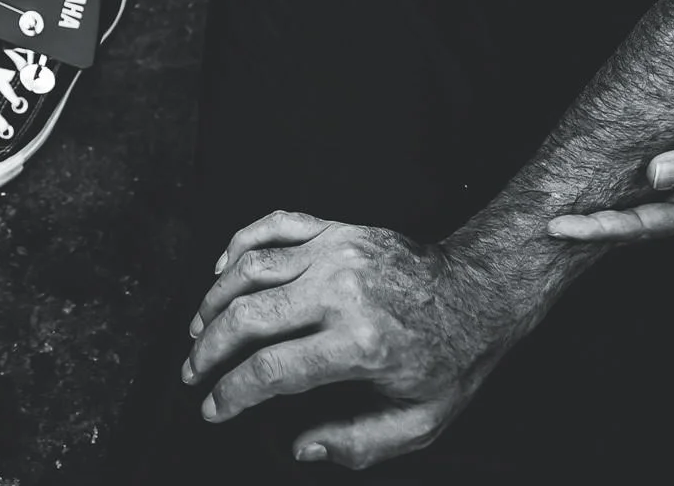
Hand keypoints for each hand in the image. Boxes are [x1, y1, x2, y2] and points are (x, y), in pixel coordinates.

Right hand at [183, 213, 521, 468]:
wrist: (480, 293)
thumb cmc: (449, 358)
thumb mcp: (418, 422)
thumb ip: (357, 443)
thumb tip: (301, 447)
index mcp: (360, 343)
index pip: (271, 370)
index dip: (232, 393)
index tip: (212, 407)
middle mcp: (342, 291)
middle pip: (248, 317)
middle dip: (208, 349)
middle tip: (193, 370)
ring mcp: (336, 252)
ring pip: (250, 269)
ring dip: (213, 301)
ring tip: (198, 329)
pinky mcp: (337, 229)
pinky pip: (273, 226)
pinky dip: (238, 246)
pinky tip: (222, 272)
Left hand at [546, 133, 673, 243]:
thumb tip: (654, 171)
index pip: (635, 226)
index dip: (594, 228)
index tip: (554, 228)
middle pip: (630, 223)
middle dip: (587, 226)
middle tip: (538, 223)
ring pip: (642, 208)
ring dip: (605, 208)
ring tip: (561, 204)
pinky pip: (660, 189)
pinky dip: (631, 187)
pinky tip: (613, 179)